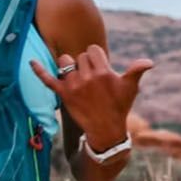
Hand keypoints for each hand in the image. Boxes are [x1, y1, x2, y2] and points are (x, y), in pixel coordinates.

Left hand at [30, 45, 152, 150]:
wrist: (105, 130)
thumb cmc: (119, 106)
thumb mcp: (130, 88)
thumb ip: (137, 71)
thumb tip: (150, 62)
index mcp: (104, 72)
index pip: (93, 50)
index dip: (97, 58)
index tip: (100, 69)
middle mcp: (88, 77)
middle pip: (80, 56)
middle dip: (85, 64)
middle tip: (92, 80)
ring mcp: (74, 85)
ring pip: (65, 62)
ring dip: (69, 66)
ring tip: (77, 78)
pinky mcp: (63, 94)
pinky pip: (48, 79)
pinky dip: (38, 70)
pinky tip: (31, 62)